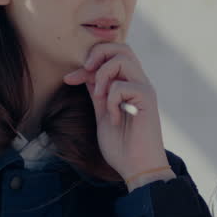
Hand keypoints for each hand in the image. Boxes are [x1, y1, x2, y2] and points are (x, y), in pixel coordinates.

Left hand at [63, 43, 173, 185]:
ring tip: (100, 97)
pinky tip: (114, 118)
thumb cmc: (122, 147)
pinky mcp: (148, 100)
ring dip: (103, 75)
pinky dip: (111, 100)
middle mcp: (140, 83)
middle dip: (98, 54)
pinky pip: (122, 86)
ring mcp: (145, 90)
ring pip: (123, 59)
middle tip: (86, 72)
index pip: (112, 55)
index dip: (88, 61)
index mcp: (129, 85)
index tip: (69, 79)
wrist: (138, 169)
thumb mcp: (102, 114)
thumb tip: (85, 73)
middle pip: (122, 47)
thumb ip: (97, 93)